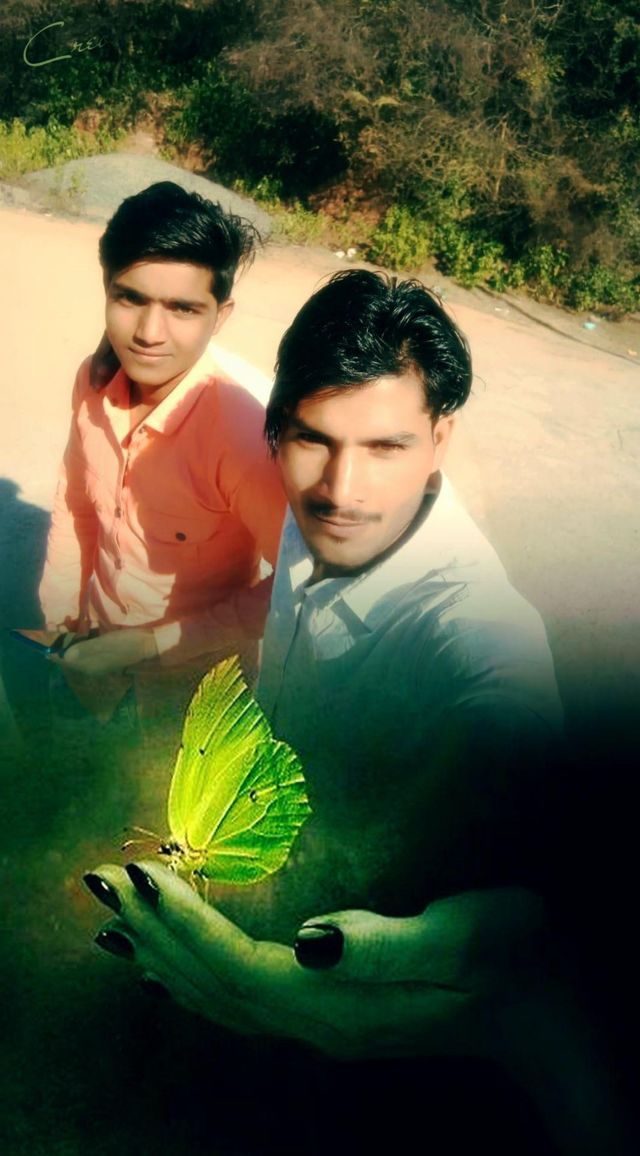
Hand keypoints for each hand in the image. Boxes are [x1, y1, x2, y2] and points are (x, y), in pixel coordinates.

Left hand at [52, 628, 157, 676]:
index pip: (63, 659)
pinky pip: (85, 644)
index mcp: (88, 666)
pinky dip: (79, 635)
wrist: (150, 644)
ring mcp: (96, 658)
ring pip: (75, 648)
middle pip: (67, 654)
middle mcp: (90, 665)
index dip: (51, 648)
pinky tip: (79, 624)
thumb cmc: (127, 644)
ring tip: (66, 621)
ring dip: (69, 636)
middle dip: (59, 640)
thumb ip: (84, 650)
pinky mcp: (102, 651)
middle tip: (54, 624)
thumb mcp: (104, 645)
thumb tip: (63, 654)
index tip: (42, 637)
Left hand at [83, 863, 546, 1059]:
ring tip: (111, 926)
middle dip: (152, 933)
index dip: (181, 921)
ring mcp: (322, 1026)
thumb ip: (388, 943)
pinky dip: (193, 979)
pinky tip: (172, 971)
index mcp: (340, 1002)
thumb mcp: (467, 939)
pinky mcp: (331, 1015)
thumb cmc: (517, 960)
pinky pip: (238, 1001)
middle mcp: (317, 1022)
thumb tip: (312, 937)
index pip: (235, 963)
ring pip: (217, 998)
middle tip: (100, 883)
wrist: (549, 1014)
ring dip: (161, 958)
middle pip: (212, 983)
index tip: (136, 873)